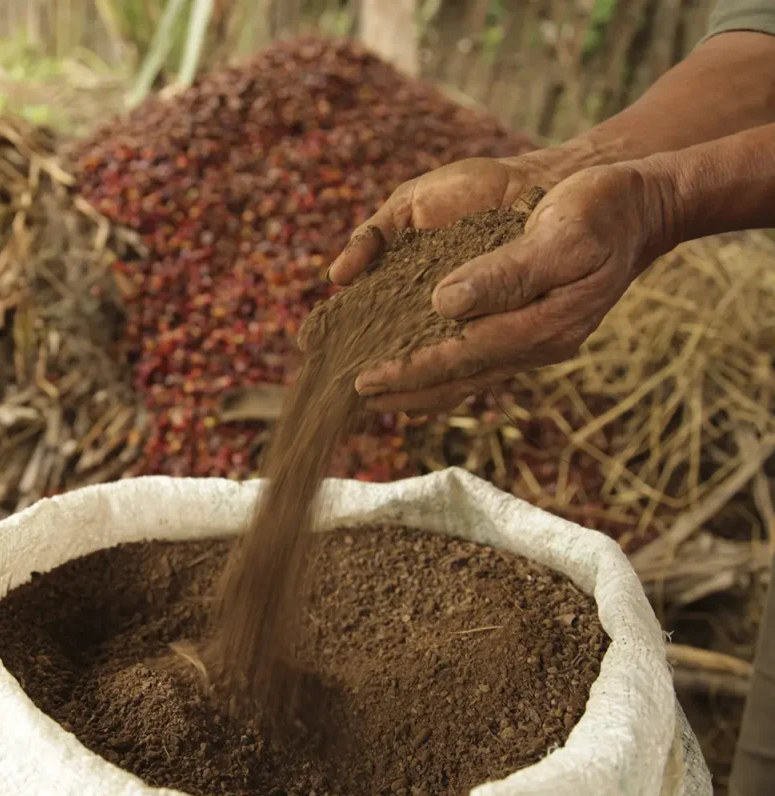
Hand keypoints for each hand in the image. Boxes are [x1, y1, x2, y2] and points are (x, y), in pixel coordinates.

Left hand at [349, 162, 676, 414]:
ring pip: (463, 372)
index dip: (410, 371)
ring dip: (416, 385)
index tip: (365, 382)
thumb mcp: (561, 237)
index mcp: (544, 327)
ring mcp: (529, 335)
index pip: (462, 357)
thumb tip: (444, 303)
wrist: (638, 203)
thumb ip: (506, 274)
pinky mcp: (525, 322)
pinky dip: (438, 363)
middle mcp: (532, 341)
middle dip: (403, 390)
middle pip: (455, 377)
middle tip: (351, 399)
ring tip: (370, 392)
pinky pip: (473, 354)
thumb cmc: (602, 212)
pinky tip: (410, 364)